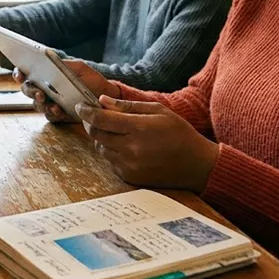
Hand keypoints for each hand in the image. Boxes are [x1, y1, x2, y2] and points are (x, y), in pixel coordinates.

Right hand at [13, 60, 119, 122]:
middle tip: (40, 93)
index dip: (18, 73)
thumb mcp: (79, 68)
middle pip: (27, 90)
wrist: (107, 98)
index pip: (26, 73)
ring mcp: (49, 103)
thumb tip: (48, 58)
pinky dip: (53, 114)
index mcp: (46, 75)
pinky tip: (60, 111)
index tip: (20, 75)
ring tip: (53, 105)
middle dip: (31, 92)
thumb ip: (64, 64)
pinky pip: (49, 117)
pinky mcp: (58, 116)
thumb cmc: (92, 80)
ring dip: (42, 105)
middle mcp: (44, 89)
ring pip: (37, 105)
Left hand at [77, 96, 218, 191]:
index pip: (100, 119)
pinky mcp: (130, 178)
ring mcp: (129, 165)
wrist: (198, 165)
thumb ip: (128, 106)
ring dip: (103, 138)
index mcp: (138, 128)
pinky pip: (110, 162)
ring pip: (101, 148)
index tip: (80, 106)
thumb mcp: (158, 111)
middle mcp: (131, 149)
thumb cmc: (179, 133)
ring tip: (117, 132)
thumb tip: (102, 100)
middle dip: (91, 124)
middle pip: (96, 134)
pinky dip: (112, 153)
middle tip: (95, 117)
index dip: (86, 111)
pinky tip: (126, 147)